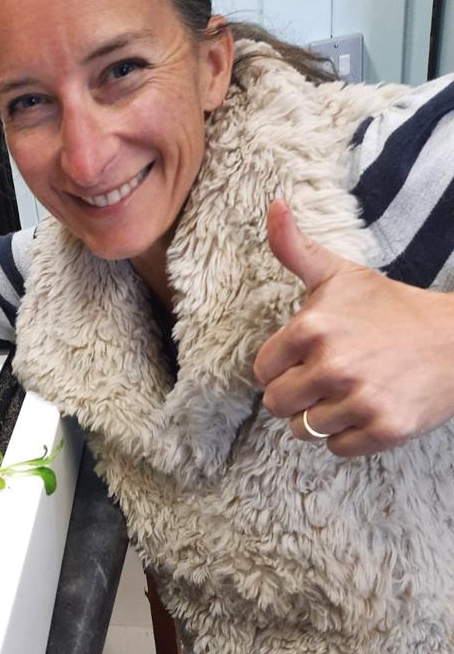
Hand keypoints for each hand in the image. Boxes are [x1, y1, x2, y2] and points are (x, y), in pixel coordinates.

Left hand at [253, 200, 453, 455]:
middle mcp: (332, 365)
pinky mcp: (385, 430)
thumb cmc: (390, 307)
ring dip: (319, 417)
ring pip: (303, 431)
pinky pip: (336, 449)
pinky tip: (365, 410)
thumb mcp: (338, 275)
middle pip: (276, 404)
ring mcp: (359, 400)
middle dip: (295, 394)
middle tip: (324, 379)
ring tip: (346, 394)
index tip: (304, 358)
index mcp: (310, 328)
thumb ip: (294, 247)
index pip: (263, 370)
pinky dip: (346, 437)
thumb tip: (273, 204)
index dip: (280, 366)